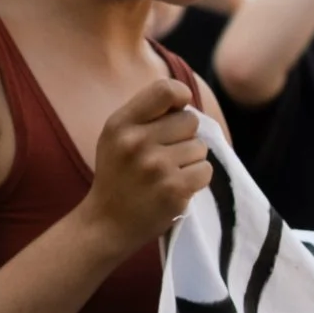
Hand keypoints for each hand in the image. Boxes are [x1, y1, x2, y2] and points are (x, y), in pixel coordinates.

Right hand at [80, 79, 210, 251]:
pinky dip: (197, 178)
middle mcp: (136, 142)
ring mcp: (156, 167)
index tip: (177, 111)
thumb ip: (146, 113)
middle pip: (190, 121)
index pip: (166, 90)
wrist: (107, 222)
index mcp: (121, 124)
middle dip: (185, 136)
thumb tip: (186, 97)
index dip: (181, 97)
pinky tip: (177, 186)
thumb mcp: (117, 136)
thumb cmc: (119, 174)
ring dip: (191, 160)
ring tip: (168, 173)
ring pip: (200, 147)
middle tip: (167, 154)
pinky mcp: (174, 189)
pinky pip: (206, 170)